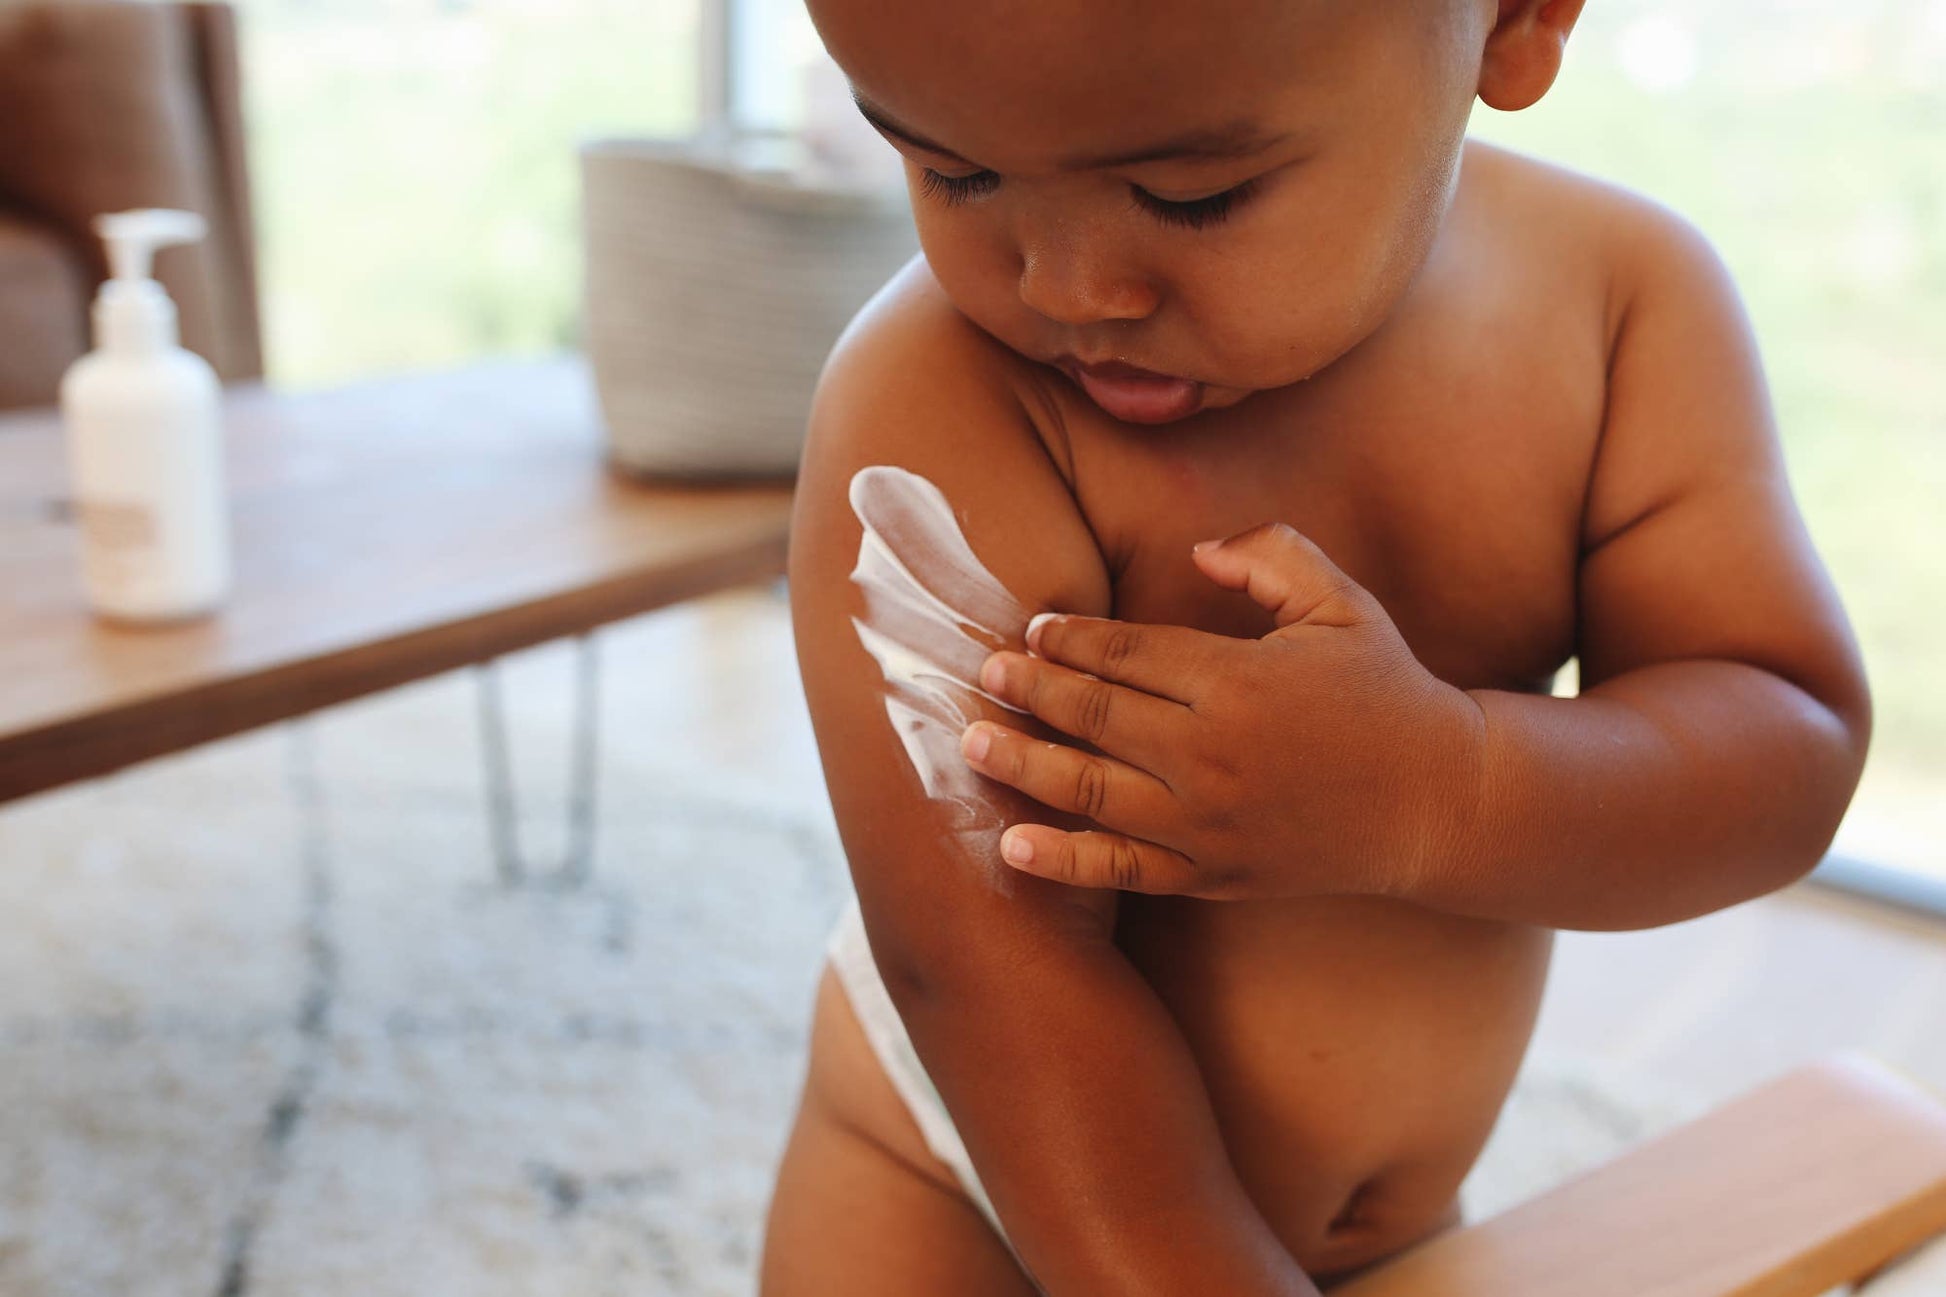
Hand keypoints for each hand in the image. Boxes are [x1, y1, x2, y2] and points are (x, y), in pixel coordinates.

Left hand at [957, 522, 1482, 899]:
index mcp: (1238, 680)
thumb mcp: (1341, 604)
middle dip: (1031, 692)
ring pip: (1092, 791)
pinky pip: (1124, 869)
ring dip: (1023, 766)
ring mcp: (1208, 823)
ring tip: (972, 746)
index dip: (1071, 640)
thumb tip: (1198, 550)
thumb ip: (1271, 555)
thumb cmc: (1386, 691)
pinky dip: (1064, 862)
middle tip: (982, 675)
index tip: (1032, 630)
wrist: (1439, 803)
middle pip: (1095, 716)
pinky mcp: (1213, 875)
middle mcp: (1213, 754)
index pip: (1128, 654)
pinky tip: (1013, 848)